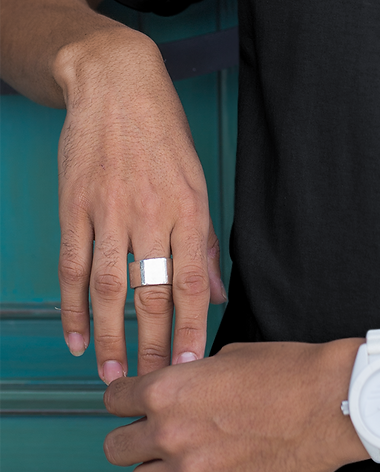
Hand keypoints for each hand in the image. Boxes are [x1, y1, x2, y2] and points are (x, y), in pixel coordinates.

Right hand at [56, 31, 225, 381]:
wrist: (116, 84)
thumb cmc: (161, 131)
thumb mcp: (196, 178)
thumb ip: (203, 240)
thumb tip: (215, 292)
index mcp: (187, 206)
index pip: (192, 280)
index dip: (192, 328)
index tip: (193, 366)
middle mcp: (150, 212)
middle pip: (151, 292)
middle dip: (153, 346)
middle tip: (153, 387)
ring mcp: (109, 210)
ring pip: (109, 288)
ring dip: (110, 337)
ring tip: (114, 374)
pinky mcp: (76, 207)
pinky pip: (73, 267)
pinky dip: (72, 307)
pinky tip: (75, 337)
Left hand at [103, 339, 367, 471]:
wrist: (332, 404)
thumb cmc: (289, 373)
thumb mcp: (230, 356)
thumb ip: (191, 377)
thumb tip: (178, 388)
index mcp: (168, 389)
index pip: (114, 400)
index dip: (125, 399)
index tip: (132, 405)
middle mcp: (170, 433)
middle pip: (116, 449)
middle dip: (133, 439)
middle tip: (154, 435)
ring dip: (157, 471)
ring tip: (183, 460)